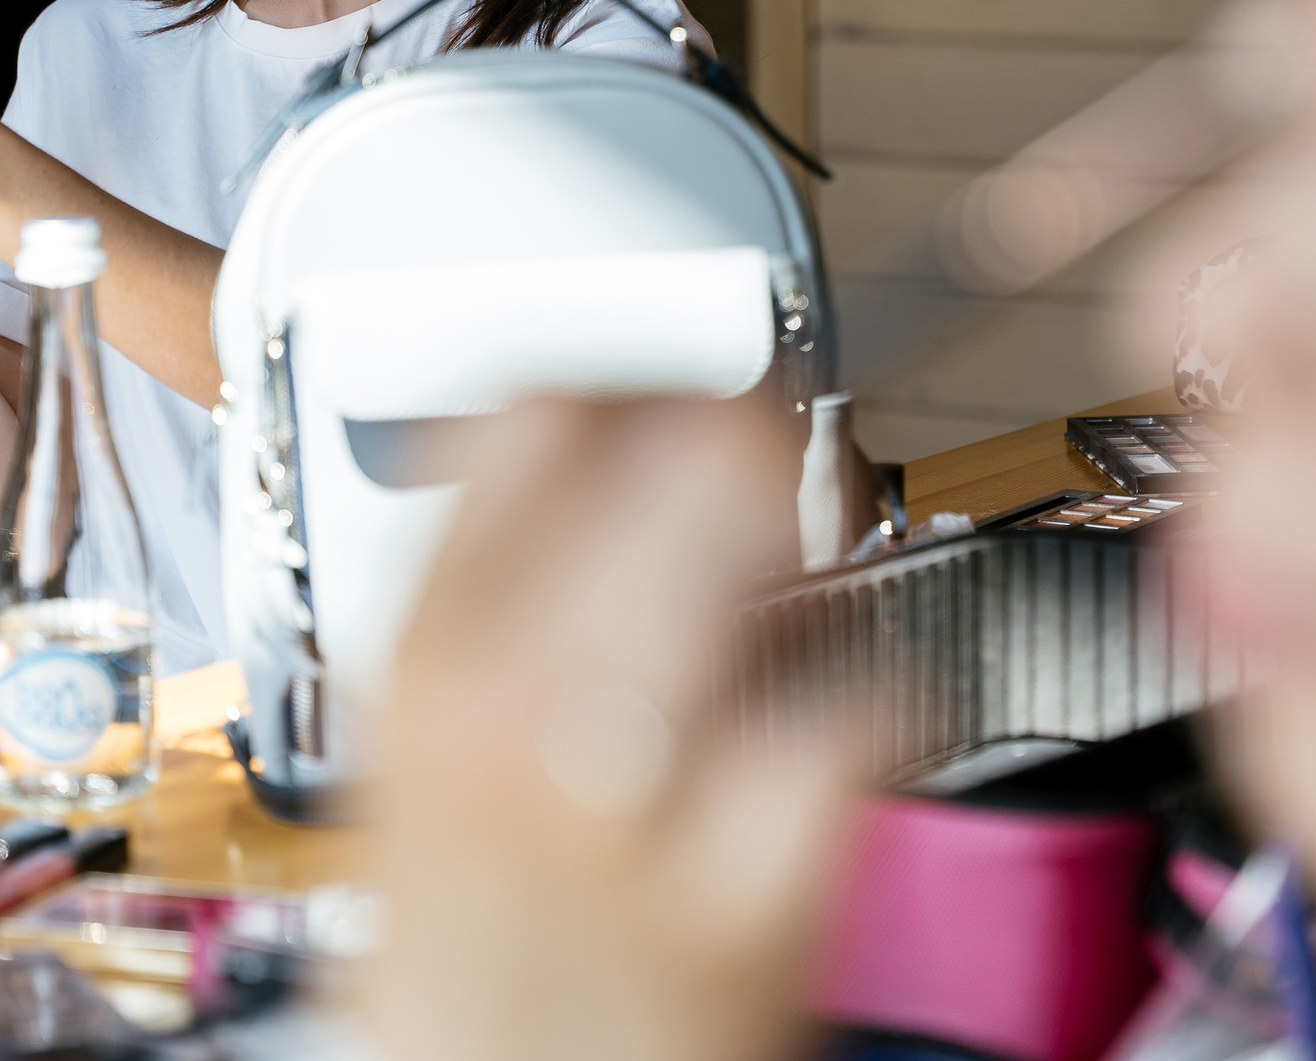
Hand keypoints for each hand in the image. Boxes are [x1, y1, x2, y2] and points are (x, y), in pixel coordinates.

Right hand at [365, 396, 858, 1060]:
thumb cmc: (488, 938)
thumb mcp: (427, 743)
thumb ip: (495, 590)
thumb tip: (600, 427)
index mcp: (426, 654)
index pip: (539, 409)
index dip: (639, 377)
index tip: (682, 396)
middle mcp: (511, 708)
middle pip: (686, 451)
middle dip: (766, 445)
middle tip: (785, 478)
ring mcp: (626, 801)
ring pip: (780, 552)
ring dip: (825, 556)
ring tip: (812, 599)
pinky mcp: (745, 894)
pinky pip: (865, 713)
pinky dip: (889, 702)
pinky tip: (849, 731)